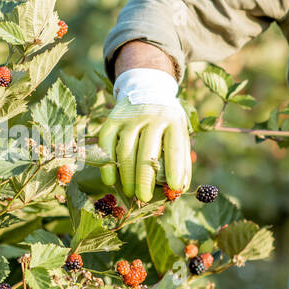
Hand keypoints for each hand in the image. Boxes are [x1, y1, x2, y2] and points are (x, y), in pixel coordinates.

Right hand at [97, 68, 191, 201]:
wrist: (146, 90)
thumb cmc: (166, 123)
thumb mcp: (179, 134)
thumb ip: (181, 160)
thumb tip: (179, 189)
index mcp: (173, 120)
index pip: (175, 147)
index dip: (175, 169)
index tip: (173, 188)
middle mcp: (152, 116)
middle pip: (147, 152)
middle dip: (144, 179)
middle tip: (143, 198)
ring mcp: (130, 117)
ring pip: (125, 150)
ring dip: (126, 175)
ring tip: (129, 193)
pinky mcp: (112, 119)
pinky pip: (106, 144)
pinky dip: (107, 165)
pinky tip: (110, 181)